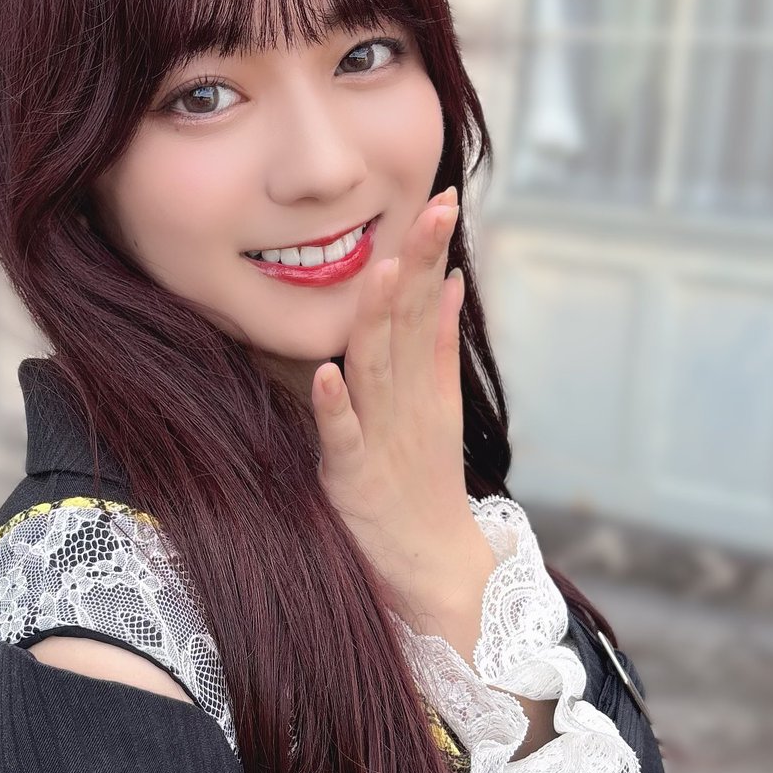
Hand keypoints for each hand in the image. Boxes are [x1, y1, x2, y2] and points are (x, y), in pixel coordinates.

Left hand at [310, 186, 504, 625]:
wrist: (439, 576)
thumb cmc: (425, 488)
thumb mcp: (437, 407)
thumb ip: (438, 345)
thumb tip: (446, 281)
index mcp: (423, 383)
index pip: (425, 304)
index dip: (430, 251)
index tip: (440, 196)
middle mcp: (407, 402)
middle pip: (411, 323)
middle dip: (419, 263)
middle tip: (433, 206)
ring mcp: (381, 438)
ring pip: (379, 368)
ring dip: (378, 318)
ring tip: (380, 266)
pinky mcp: (354, 479)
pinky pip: (342, 438)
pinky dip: (335, 407)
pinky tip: (326, 374)